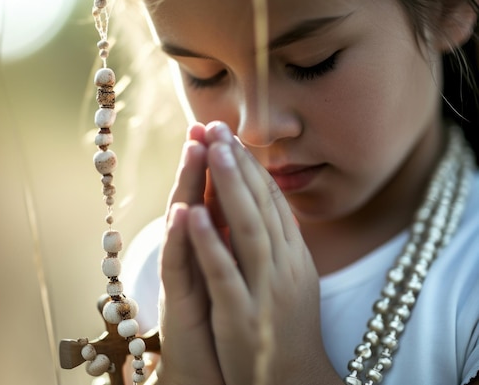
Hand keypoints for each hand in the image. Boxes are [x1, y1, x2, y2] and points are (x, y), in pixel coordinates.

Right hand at [157, 123, 225, 384]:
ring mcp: (184, 278)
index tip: (228, 132)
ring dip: (189, 186)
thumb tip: (245, 214)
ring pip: (183, 225)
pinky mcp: (177, 302)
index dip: (222, 168)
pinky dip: (182, 238)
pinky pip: (179, 266)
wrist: (209, 374)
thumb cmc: (225, 327)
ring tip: (194, 150)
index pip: (218, 200)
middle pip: (197, 202)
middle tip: (206, 125)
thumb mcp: (235, 280)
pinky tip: (183, 212)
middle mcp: (194, 258)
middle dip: (203, 163)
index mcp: (213, 251)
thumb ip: (234, 247)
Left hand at [185, 122, 336, 384]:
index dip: (252, 166)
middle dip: (239, 164)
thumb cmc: (285, 329)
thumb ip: (276, 243)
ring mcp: (266, 290)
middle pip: (262, 205)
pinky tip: (192, 213)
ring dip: (230, 188)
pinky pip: (225, 273)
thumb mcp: (289, 280)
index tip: (231, 136)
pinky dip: (210, 241)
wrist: (293, 382)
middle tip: (218, 128)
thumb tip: (261, 206)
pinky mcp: (243, 315)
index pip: (273, 201)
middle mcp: (285, 267)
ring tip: (213, 152)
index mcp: (294, 257)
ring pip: (248, 230)